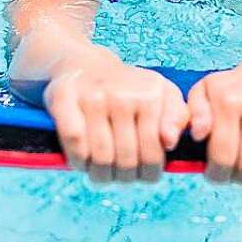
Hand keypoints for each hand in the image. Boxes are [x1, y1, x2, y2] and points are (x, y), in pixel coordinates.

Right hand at [44, 52, 188, 183]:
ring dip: (101, 175)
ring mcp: (93, 96)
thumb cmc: (129, 88)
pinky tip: (83, 162)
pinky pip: (75, 142)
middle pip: (126, 159)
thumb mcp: (163, 94)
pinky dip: (78, 161)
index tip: (144, 175)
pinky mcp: (65, 98)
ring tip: (103, 173)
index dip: (149, 174)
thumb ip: (177, 117)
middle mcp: (122, 94)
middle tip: (122, 176)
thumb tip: (170, 142)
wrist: (85, 65)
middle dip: (125, 177)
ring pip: (100, 156)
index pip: (153, 153)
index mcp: (151, 95)